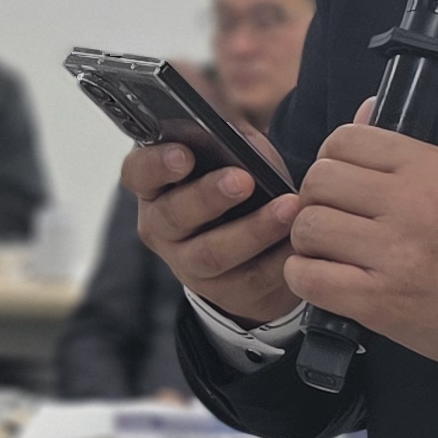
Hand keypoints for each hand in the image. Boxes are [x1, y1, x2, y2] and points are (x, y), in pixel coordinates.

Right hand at [126, 131, 301, 325]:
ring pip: (211, 253)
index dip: (157, 164)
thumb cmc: (239, 189)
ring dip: (251, 230)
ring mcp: (188, 265)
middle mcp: (162, 228)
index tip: (184, 155)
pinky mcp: (224, 293)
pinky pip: (251, 278)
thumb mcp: (232, 158)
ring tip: (287, 208)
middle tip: (242, 179)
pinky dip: (278, 258)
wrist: (253, 250)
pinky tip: (299, 239)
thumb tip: (243, 144)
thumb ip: (231, 145)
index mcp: (155, 187)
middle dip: (208, 196)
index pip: (138, 172)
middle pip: (173, 216)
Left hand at [283, 106, 437, 380]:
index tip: (341, 184)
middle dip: (315, 201)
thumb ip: (404, 152)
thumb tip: (363, 109)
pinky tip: (324, 280)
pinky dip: (305, 279)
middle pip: (318, 181)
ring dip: (309, 242)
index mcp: (429, 167)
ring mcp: (393, 254)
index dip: (331, 160)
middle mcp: (409, 204)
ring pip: (308, 227)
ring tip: (330, 253)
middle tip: (333, 220)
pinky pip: (309, 278)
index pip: (344, 140)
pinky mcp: (380, 302)